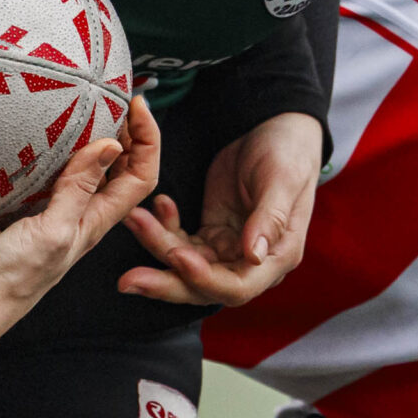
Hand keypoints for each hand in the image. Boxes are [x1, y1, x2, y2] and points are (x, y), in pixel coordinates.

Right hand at [0, 98, 160, 361]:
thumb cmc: (13, 276)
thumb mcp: (52, 230)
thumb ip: (79, 188)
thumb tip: (112, 144)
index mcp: (96, 222)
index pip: (142, 176)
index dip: (149, 139)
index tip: (136, 104)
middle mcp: (84, 216)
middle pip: (124, 171)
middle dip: (131, 133)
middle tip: (118, 98)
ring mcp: (59, 214)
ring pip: (95, 171)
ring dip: (103, 139)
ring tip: (95, 108)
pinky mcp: (34, 211)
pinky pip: (64, 176)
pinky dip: (69, 151)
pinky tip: (55, 137)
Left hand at [118, 110, 319, 306]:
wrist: (277, 131)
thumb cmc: (289, 154)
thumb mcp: (282, 181)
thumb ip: (270, 219)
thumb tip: (254, 256)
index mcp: (277, 257)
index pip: (238, 286)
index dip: (206, 278)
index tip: (178, 257)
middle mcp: (250, 262)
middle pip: (203, 286)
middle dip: (166, 282)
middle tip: (128, 280)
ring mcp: (227, 249)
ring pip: (185, 263)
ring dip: (157, 245)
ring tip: (133, 219)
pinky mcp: (210, 233)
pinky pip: (179, 239)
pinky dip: (163, 225)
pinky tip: (158, 204)